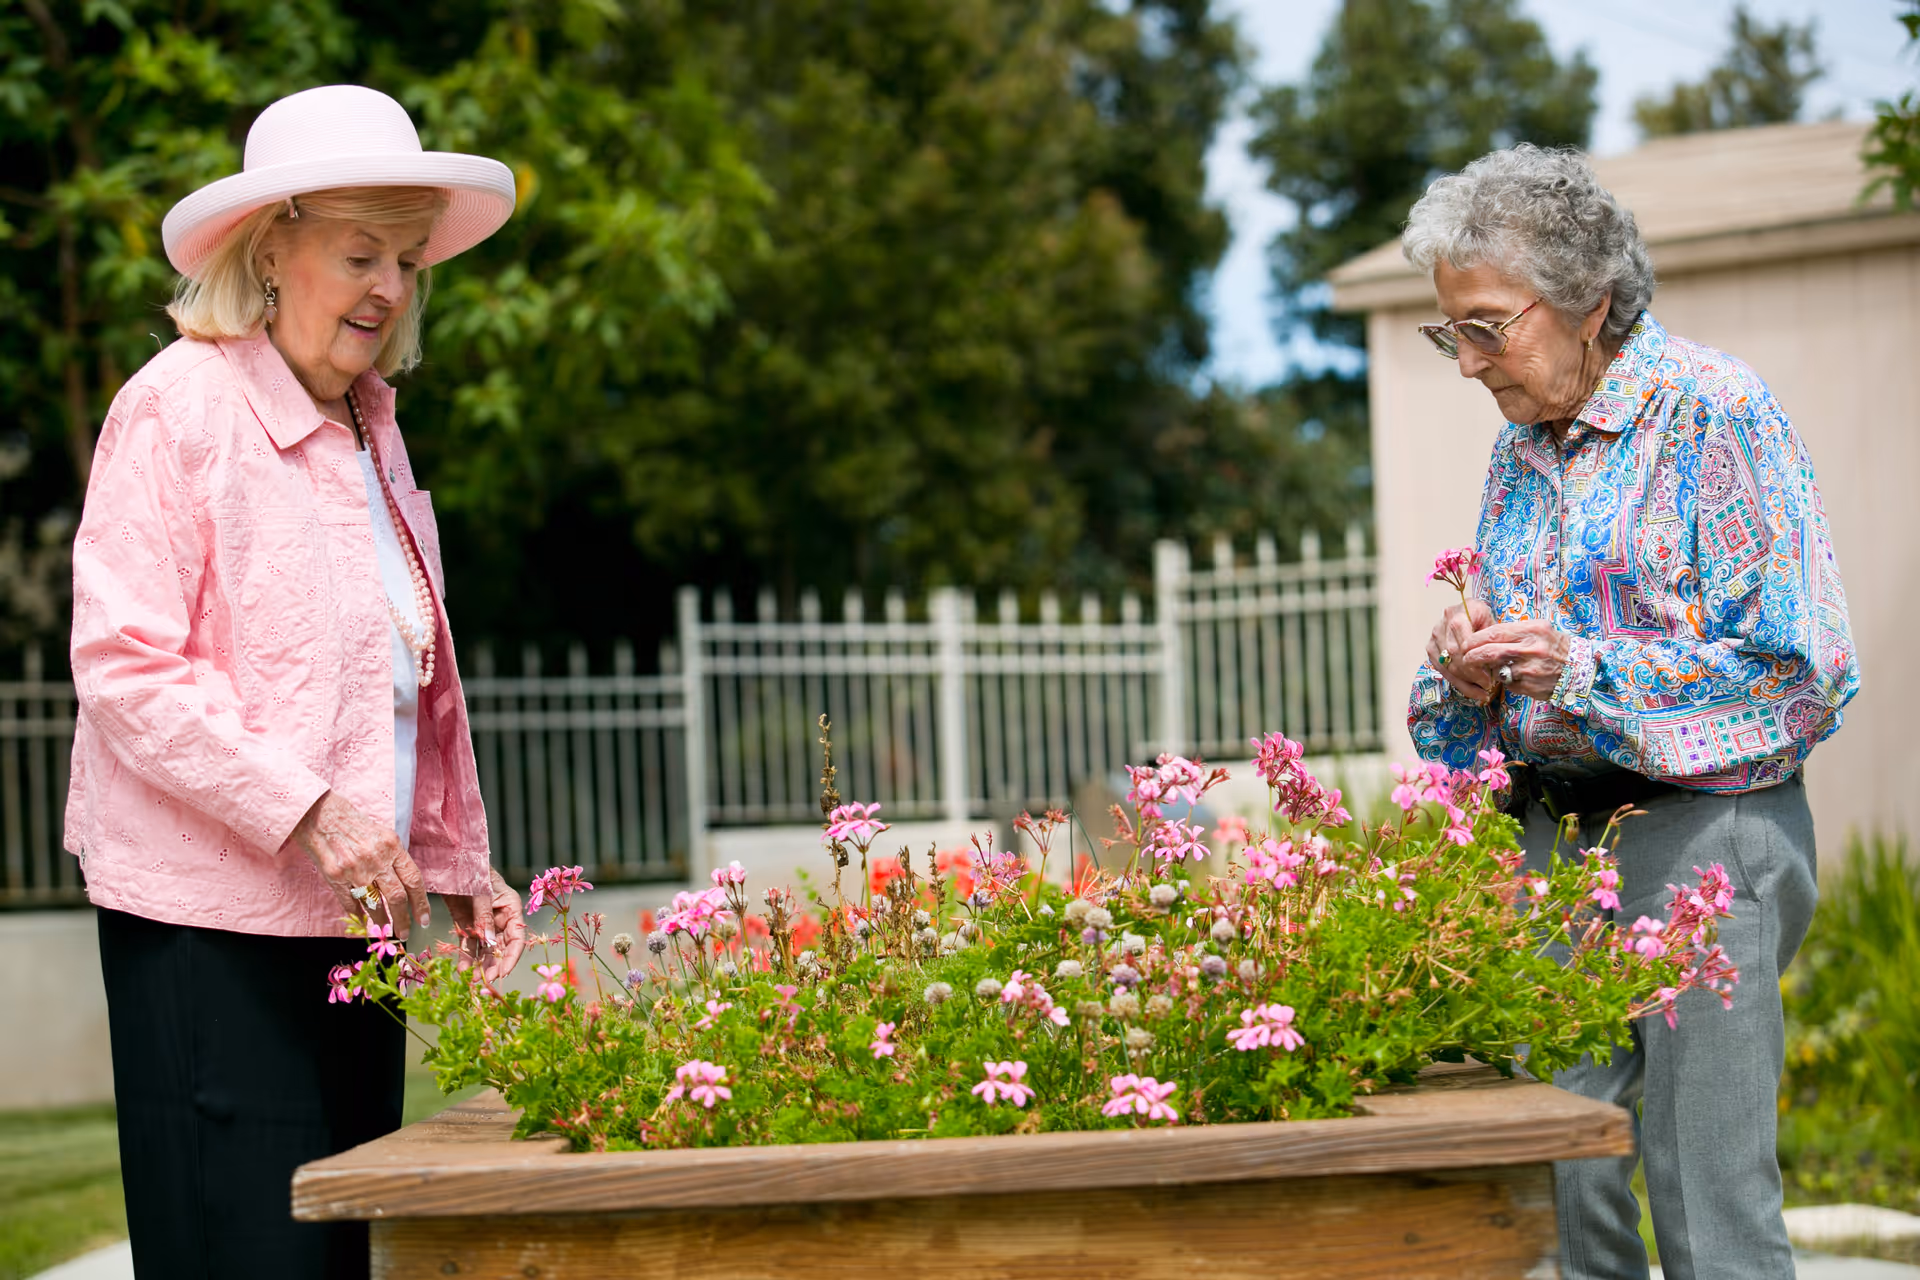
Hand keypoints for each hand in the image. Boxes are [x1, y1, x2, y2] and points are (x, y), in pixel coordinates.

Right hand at [291, 790, 429, 938]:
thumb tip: (407, 887)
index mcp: (392, 847)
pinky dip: (357, 915)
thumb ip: (395, 859)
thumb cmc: (355, 826)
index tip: (424, 919)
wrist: (322, 816)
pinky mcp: (335, 876)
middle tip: (405, 933)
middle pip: (396, 896)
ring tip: (385, 929)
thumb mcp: (383, 835)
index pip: (413, 880)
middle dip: (404, 919)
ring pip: (374, 903)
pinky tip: (362, 920)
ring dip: (381, 920)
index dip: (421, 903)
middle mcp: (375, 858)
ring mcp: (354, 868)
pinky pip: (350, 902)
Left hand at [446, 868, 526, 983]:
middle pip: (501, 948)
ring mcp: (483, 923)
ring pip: (484, 950)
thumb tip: (489, 943)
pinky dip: (465, 957)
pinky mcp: (466, 924)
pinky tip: (462, 970)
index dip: (511, 957)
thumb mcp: (481, 892)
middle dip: (493, 966)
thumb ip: (484, 917)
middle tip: (483, 982)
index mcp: (511, 908)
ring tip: (471, 980)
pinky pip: (468, 945)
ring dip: (479, 965)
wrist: (450, 859)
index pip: (517, 938)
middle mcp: (500, 919)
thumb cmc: (472, 869)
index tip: (502, 973)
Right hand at [1426, 598, 1496, 702]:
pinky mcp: (1431, 648)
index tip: (1490, 677)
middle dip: (1471, 675)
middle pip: (1453, 656)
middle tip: (1487, 686)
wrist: (1469, 610)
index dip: (1475, 663)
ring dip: (1464, 682)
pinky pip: (1441, 670)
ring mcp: (1434, 637)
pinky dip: (1456, 682)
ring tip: (1481, 691)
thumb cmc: (1483, 618)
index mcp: (1459, 615)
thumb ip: (1491, 641)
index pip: (1463, 644)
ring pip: (1446, 666)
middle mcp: (1442, 625)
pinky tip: (1470, 689)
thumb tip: (1495, 666)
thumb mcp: (1492, 622)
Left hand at [1461, 618, 1570, 700]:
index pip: (1494, 632)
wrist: (1578, 669)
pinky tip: (1504, 677)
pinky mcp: (1528, 686)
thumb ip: (1514, 631)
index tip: (1466, 642)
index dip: (1475, 638)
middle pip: (1490, 651)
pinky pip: (1506, 682)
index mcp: (1532, 630)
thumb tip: (1484, 634)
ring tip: (1482, 667)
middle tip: (1464, 657)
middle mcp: (1531, 649)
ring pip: (1496, 669)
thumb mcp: (1538, 630)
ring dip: (1485, 669)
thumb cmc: (1554, 646)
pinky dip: (1501, 680)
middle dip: (1472, 655)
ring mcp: (1530, 669)